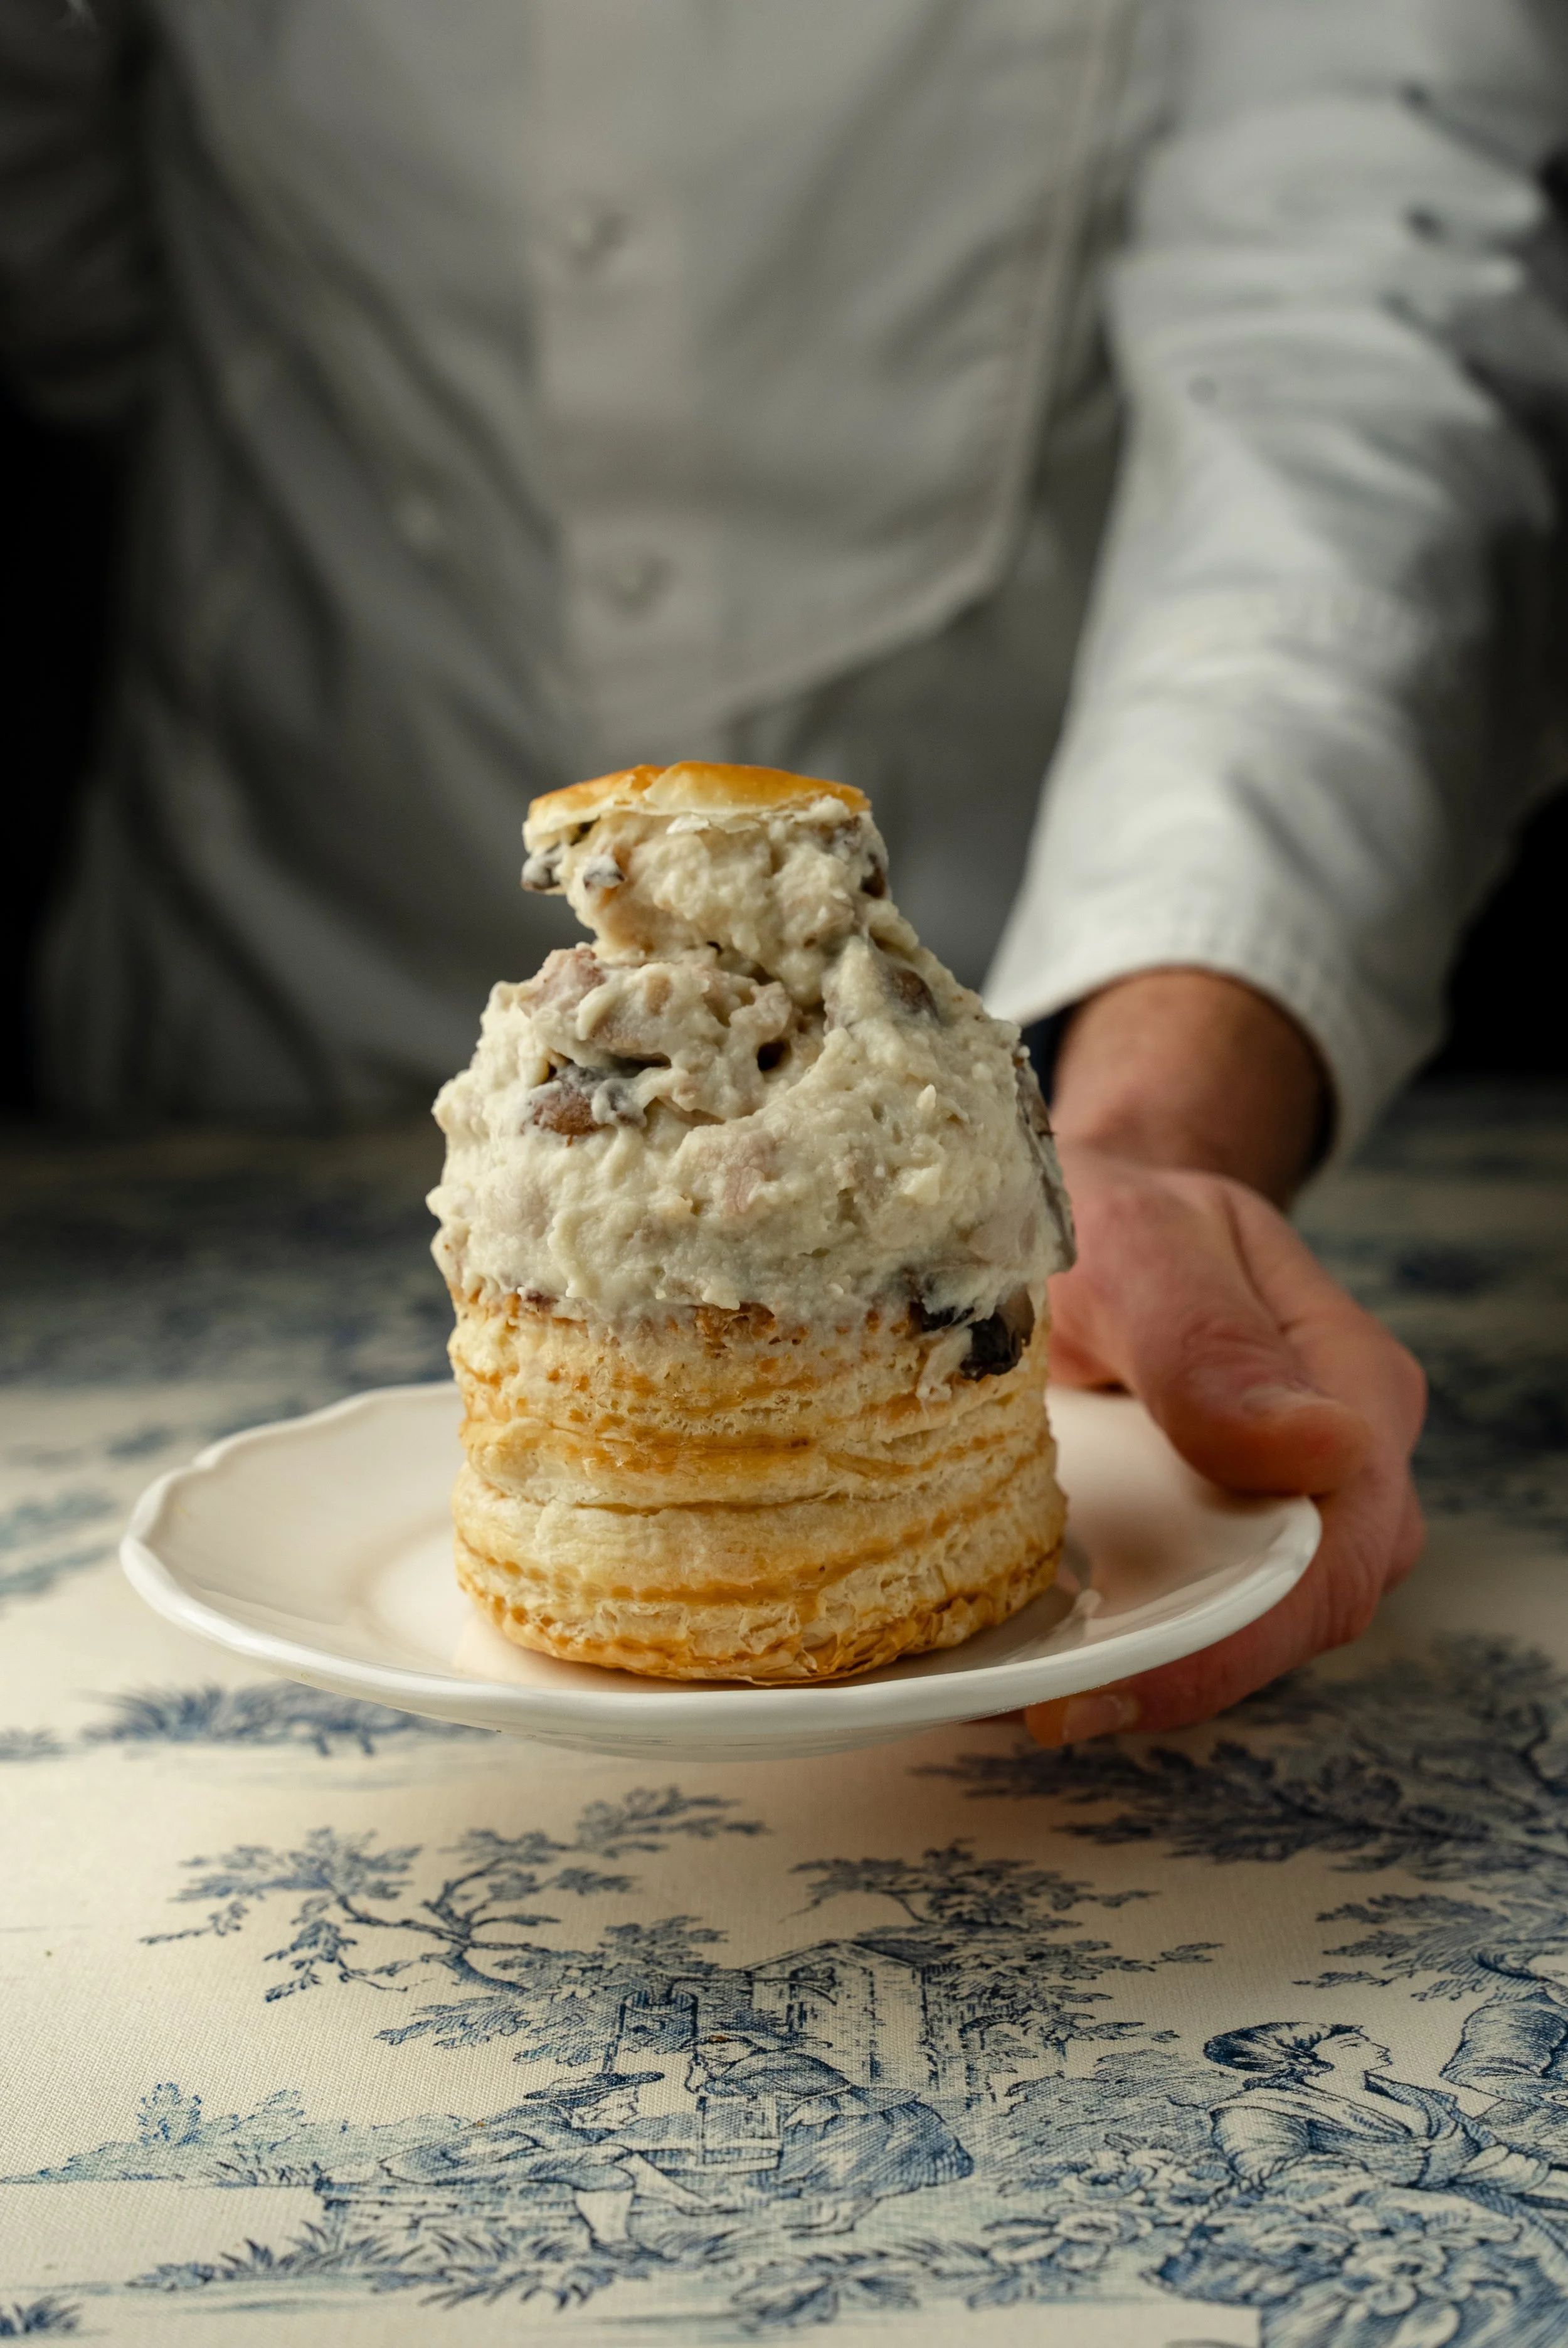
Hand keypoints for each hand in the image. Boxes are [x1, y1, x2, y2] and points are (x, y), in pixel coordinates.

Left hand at [1024, 972, 1425, 1745]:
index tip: (1116, 1682)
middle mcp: (1340, 1467)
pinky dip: (1116, 1638)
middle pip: (1296, 1614)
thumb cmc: (1112, 1206)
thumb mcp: (1138, 1241)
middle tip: (1050, 1707)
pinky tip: (1027, 1652)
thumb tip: (1318, 1447)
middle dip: (1183, 1671)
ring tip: (1028, 1691)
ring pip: (1243, 1627)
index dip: (1235, 1635)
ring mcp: (1279, 1508)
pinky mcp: (1212, 1534)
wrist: (1084, 1199)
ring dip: (1147, 1667)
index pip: (1333, 1549)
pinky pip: (1187, 1609)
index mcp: (1350, 1384)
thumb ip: (1207, 1339)